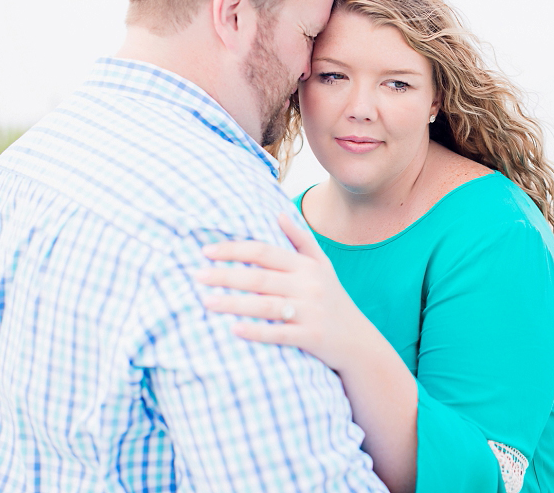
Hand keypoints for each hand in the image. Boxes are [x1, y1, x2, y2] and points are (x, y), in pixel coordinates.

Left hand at [196, 213, 368, 370]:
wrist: (357, 339)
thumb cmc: (332, 298)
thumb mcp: (322, 265)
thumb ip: (300, 239)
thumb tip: (278, 213)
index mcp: (307, 266)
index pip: (265, 252)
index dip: (235, 250)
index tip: (207, 252)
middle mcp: (308, 286)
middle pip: (261, 278)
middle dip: (227, 275)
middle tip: (197, 275)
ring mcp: (310, 312)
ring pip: (266, 306)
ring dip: (234, 303)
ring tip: (206, 301)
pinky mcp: (311, 337)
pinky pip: (279, 334)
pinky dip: (257, 332)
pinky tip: (234, 329)